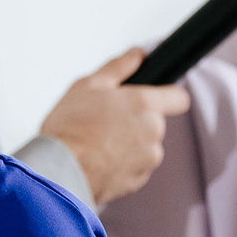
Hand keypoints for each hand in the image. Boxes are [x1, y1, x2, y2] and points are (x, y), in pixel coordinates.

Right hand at [39, 49, 189, 204]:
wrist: (58, 172)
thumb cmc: (69, 129)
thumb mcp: (88, 86)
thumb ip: (118, 68)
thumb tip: (136, 55)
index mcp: (144, 105)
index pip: (179, 98)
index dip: (168, 95)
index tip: (154, 97)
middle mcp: (153, 132)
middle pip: (155, 123)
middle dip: (136, 121)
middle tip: (106, 121)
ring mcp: (147, 159)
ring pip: (145, 147)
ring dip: (129, 144)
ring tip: (98, 143)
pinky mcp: (137, 181)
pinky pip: (135, 167)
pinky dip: (122, 164)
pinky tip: (99, 160)